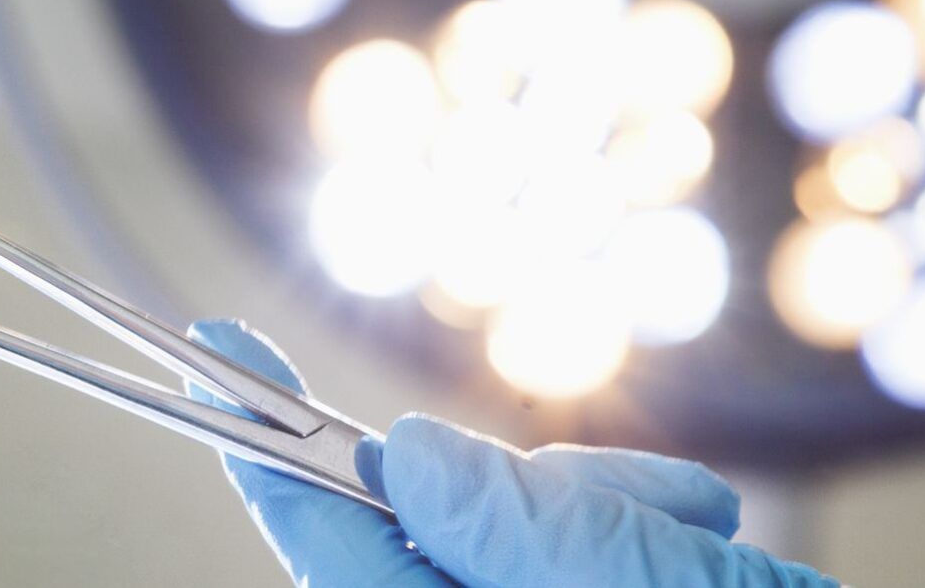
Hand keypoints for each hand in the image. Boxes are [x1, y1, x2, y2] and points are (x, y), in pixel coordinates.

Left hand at [186, 321, 835, 587]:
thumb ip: (535, 531)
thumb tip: (411, 461)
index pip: (338, 557)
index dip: (276, 455)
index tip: (220, 362)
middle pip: (437, 537)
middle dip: (532, 494)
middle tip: (651, 509)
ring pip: (517, 541)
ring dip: (606, 513)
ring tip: (704, 534)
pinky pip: (569, 564)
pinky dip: (633, 540)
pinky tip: (704, 540)